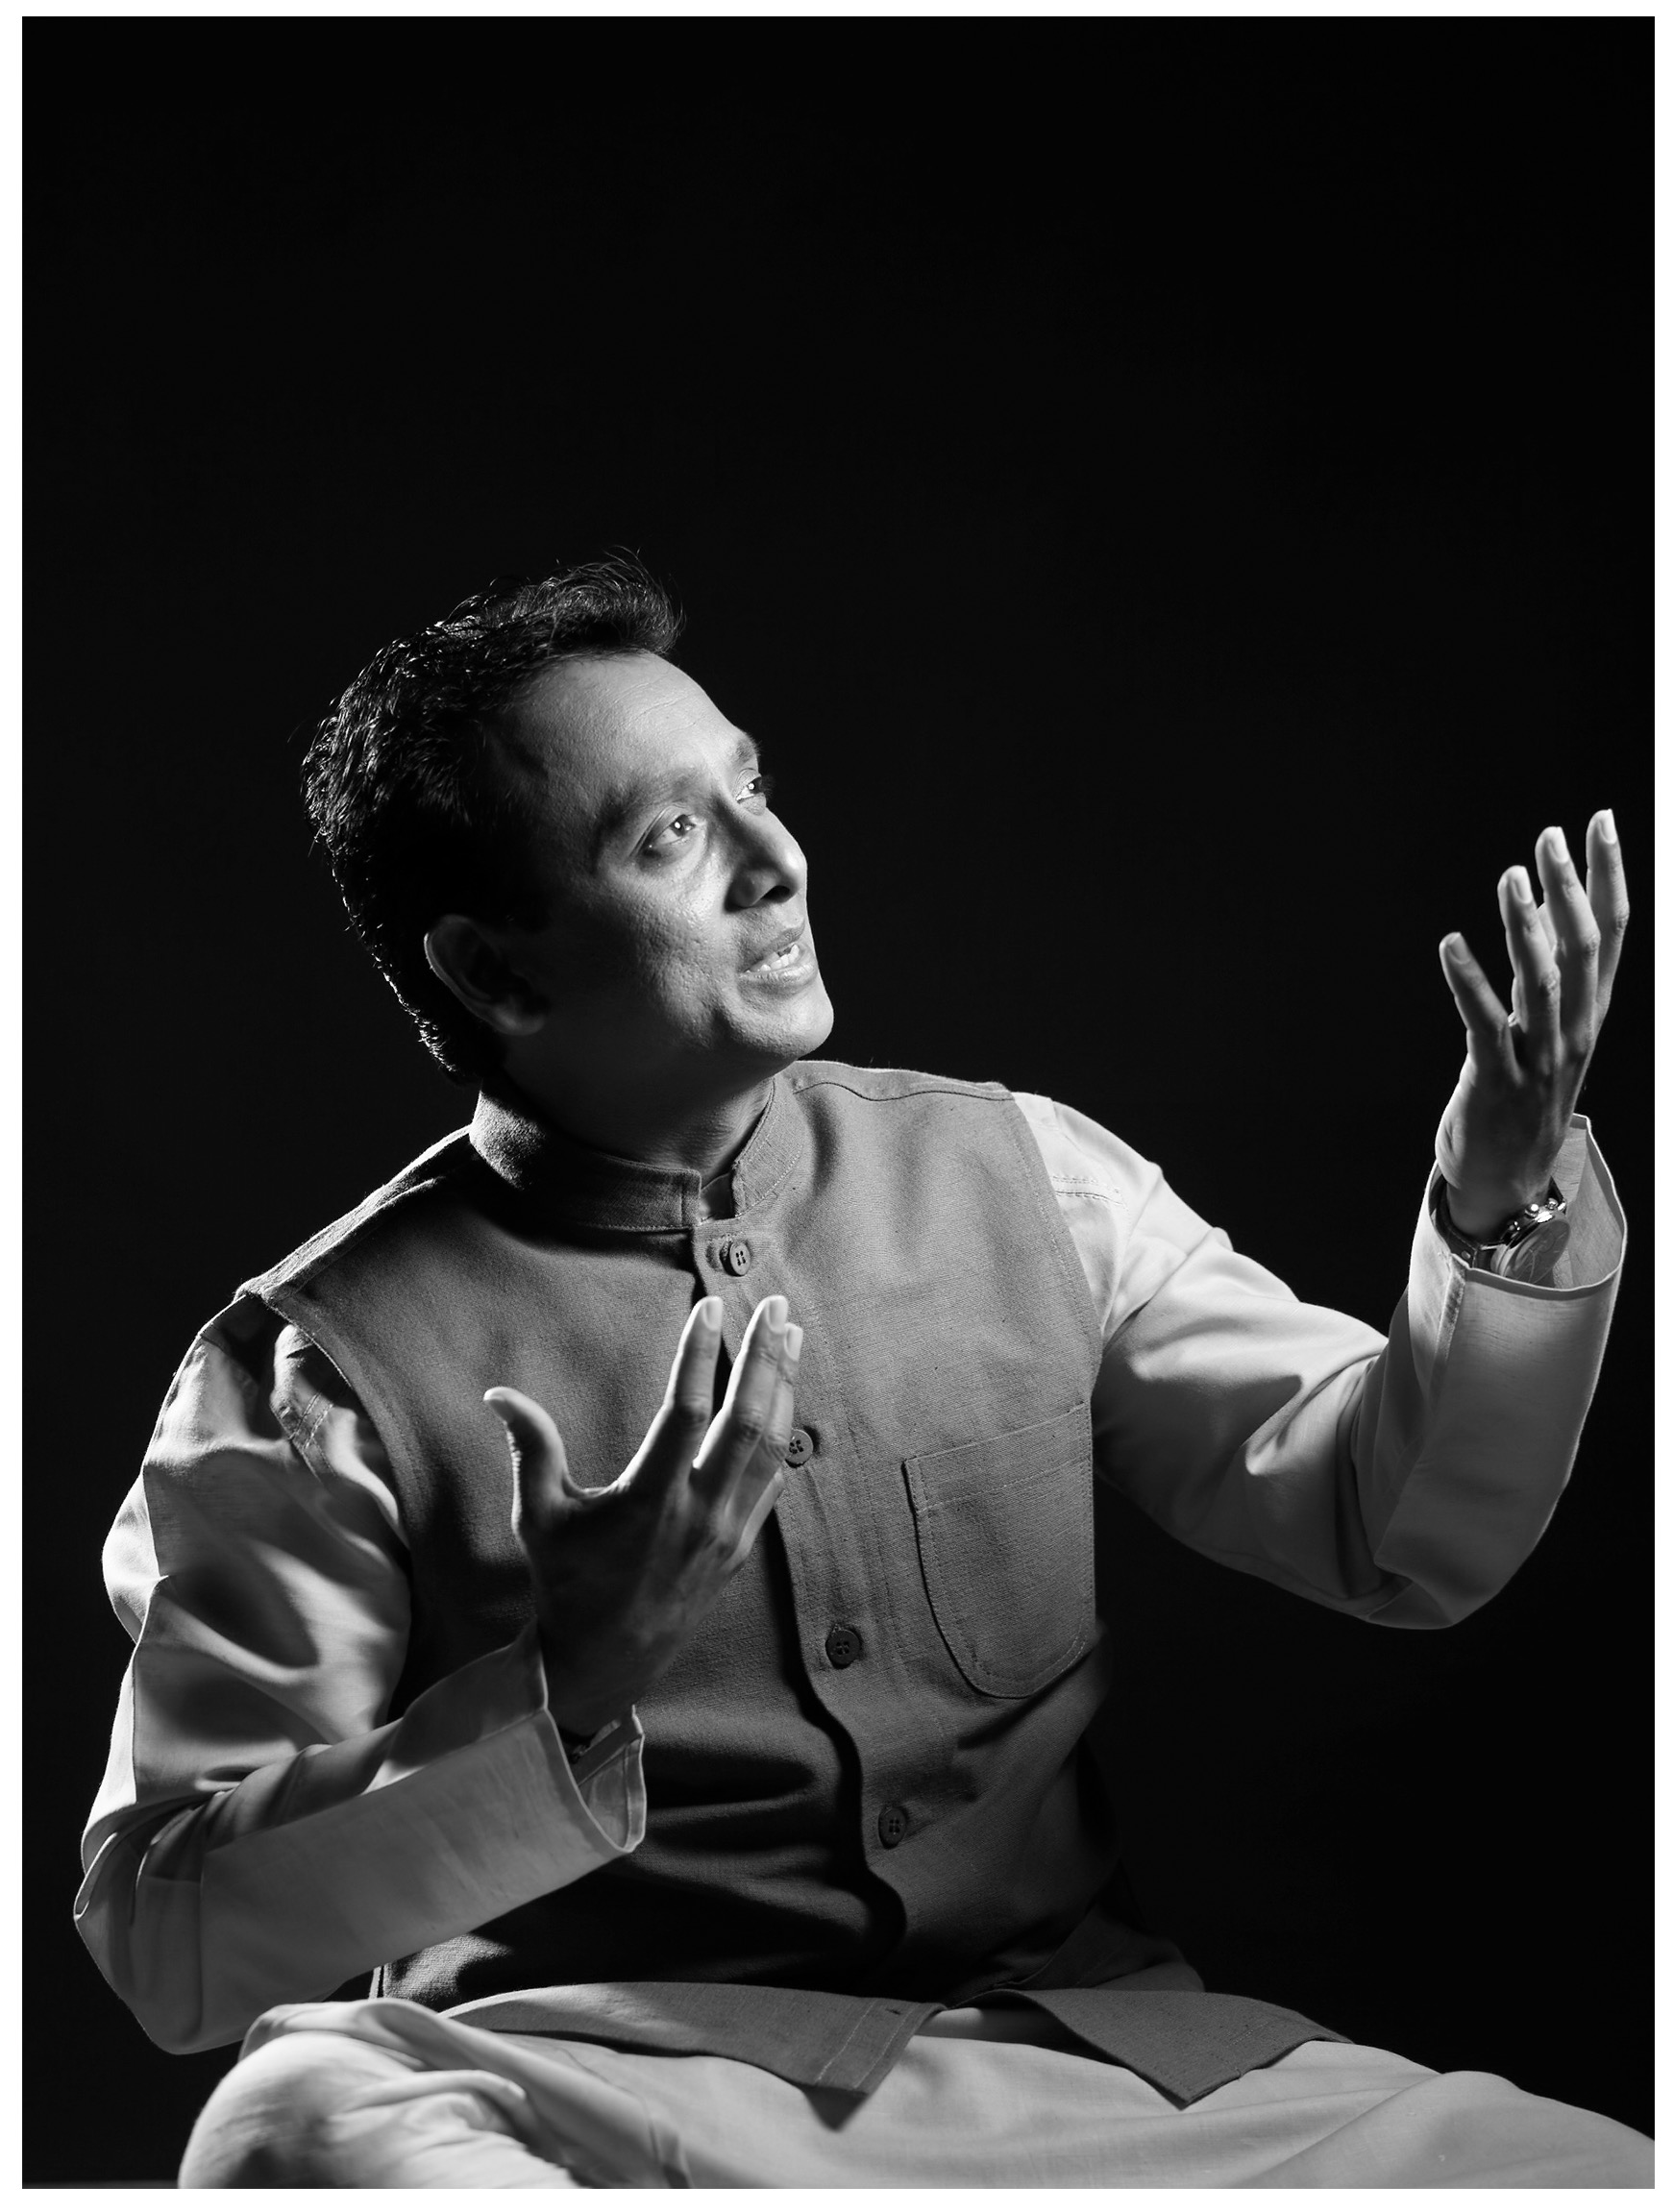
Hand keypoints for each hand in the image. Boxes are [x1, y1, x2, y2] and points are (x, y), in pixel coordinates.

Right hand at [484, 1294, 802, 1736]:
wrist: (609, 1658)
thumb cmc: (567, 1583)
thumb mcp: (539, 1519)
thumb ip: (531, 1451)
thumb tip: (499, 1395)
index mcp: (648, 1501)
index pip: (686, 1413)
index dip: (699, 1357)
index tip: (710, 1309)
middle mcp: (698, 1513)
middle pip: (747, 1420)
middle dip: (763, 1356)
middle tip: (772, 1303)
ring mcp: (728, 1531)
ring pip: (771, 1445)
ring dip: (783, 1385)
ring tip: (790, 1332)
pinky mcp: (742, 1544)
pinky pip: (773, 1479)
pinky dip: (783, 1434)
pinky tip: (785, 1398)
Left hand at [1435, 812, 1627, 1239]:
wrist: (1506, 1178)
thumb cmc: (1522, 1092)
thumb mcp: (1544, 1025)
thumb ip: (1546, 967)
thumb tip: (1545, 904)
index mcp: (1589, 1013)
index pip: (1612, 934)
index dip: (1609, 876)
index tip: (1601, 822)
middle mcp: (1573, 1031)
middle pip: (1584, 949)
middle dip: (1572, 888)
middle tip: (1549, 837)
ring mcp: (1539, 1059)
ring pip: (1543, 982)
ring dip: (1526, 926)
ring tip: (1510, 876)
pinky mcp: (1496, 1080)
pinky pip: (1485, 1024)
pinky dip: (1468, 981)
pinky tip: (1449, 945)